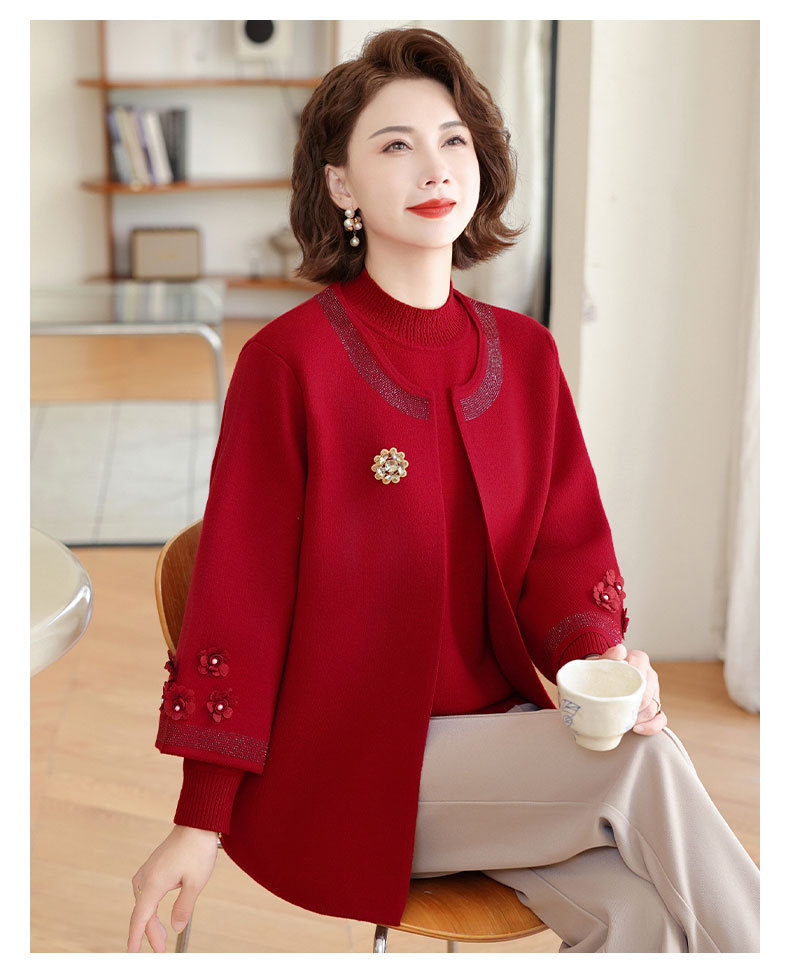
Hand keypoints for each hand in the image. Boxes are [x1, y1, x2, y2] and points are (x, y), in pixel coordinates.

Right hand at [127, 825, 218, 951]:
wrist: (197, 823)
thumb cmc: (197, 849)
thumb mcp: (196, 883)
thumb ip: (184, 908)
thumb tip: (175, 928)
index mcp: (154, 883)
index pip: (140, 917)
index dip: (135, 938)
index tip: (132, 954)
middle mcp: (146, 877)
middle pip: (143, 912)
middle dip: (150, 933)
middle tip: (161, 950)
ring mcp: (148, 870)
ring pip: (144, 903)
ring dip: (151, 921)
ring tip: (161, 936)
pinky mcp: (152, 867)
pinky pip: (146, 892)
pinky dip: (151, 907)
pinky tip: (158, 912)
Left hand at [587, 643, 666, 735]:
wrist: (599, 681)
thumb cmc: (599, 671)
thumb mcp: (599, 662)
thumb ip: (607, 656)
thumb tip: (620, 650)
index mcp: (639, 659)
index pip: (641, 671)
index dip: (630, 685)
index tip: (617, 694)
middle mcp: (649, 674)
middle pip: (648, 692)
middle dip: (633, 705)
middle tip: (616, 712)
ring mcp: (654, 691)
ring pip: (653, 706)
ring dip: (637, 717)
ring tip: (621, 721)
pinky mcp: (655, 706)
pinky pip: (660, 719)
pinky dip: (651, 726)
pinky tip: (637, 729)